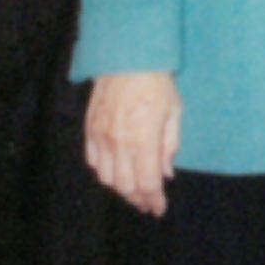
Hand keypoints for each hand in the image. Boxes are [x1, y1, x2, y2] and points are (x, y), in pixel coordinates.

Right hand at [84, 71, 182, 215]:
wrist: (127, 56)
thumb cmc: (157, 82)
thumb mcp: (174, 112)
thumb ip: (170, 146)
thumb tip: (166, 174)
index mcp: (144, 139)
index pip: (147, 183)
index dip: (153, 200)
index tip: (159, 209)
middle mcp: (120, 142)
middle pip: (125, 187)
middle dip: (138, 199)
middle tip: (147, 203)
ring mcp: (101, 136)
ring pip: (106, 178)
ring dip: (120, 189)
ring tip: (132, 190)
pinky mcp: (90, 128)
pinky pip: (93, 161)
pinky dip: (103, 172)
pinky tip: (115, 171)